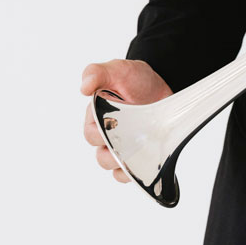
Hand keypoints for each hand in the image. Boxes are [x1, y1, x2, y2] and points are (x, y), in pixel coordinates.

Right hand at [81, 59, 171, 183]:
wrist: (161, 85)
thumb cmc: (136, 78)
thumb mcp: (118, 70)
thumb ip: (97, 73)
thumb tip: (84, 87)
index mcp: (97, 117)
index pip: (91, 134)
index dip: (100, 133)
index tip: (114, 123)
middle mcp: (107, 135)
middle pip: (102, 155)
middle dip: (114, 152)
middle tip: (130, 141)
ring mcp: (122, 146)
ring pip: (113, 166)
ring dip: (123, 164)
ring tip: (139, 152)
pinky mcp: (137, 155)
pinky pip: (126, 174)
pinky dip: (131, 174)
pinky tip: (142, 166)